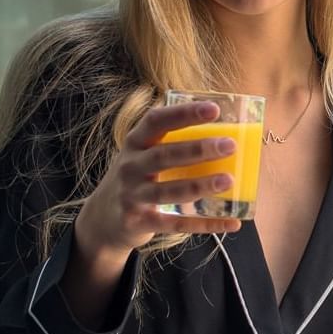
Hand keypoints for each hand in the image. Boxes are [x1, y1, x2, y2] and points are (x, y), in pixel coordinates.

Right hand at [73, 100, 243, 266]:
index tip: (214, 109)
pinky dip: (204, 224)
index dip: (184, 113)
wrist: (102, 218)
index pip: (156, 121)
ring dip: (200, 185)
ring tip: (228, 180)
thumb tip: (225, 133)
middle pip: (164, 155)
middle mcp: (130, 167)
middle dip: (198, 149)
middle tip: (230, 145)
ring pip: (168, 190)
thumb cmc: (135, 178)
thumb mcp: (142, 155)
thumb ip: (171, 143)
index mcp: (135, 143)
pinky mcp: (139, 223)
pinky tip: (230, 222)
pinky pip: (175, 224)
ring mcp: (132, 196)